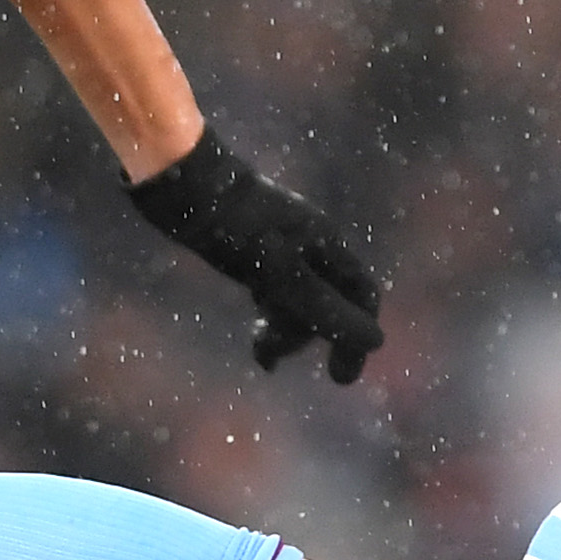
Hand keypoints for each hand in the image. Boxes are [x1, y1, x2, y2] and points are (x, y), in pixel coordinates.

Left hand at [127, 133, 383, 382]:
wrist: (182, 184)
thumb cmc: (234, 226)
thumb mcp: (281, 276)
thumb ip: (326, 311)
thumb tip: (377, 343)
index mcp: (326, 242)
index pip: (361, 293)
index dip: (357, 333)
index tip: (341, 375)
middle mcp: (310, 244)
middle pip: (329, 302)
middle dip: (309, 336)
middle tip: (275, 360)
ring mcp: (281, 248)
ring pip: (299, 300)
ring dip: (285, 332)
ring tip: (261, 354)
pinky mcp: (254, 252)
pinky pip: (275, 294)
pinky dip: (269, 319)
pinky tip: (257, 343)